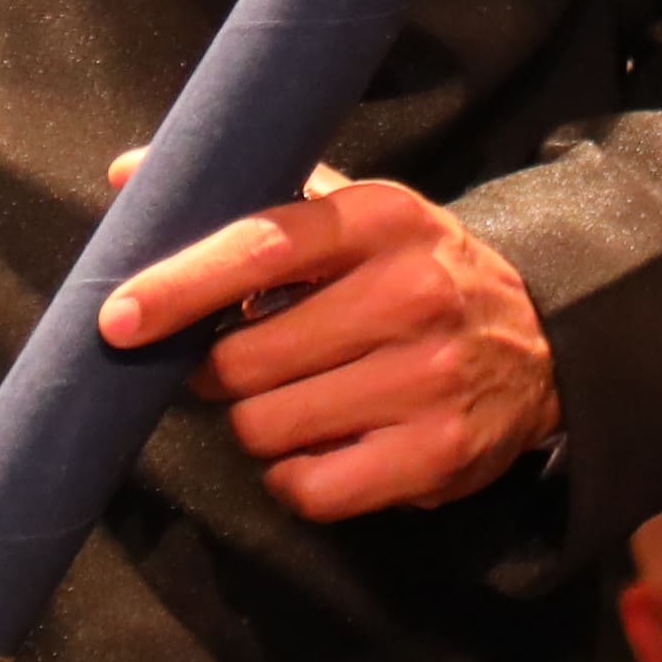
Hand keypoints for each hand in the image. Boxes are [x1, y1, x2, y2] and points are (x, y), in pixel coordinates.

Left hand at [93, 161, 560, 517]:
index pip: (259, 248)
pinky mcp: (434, 455)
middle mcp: (409, 295)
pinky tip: (322, 444)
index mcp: (379, 220)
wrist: (543, 347)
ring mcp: (426, 380)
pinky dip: (294, 477)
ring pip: (265, 427)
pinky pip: (308, 487)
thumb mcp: (353, 216)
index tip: (118, 318)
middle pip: (244, 359)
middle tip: (241, 363)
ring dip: (257, 423)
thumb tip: (129, 173)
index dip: (179, 285)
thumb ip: (247, 195)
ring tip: (296, 398)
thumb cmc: (416, 274)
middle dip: (219, 371)